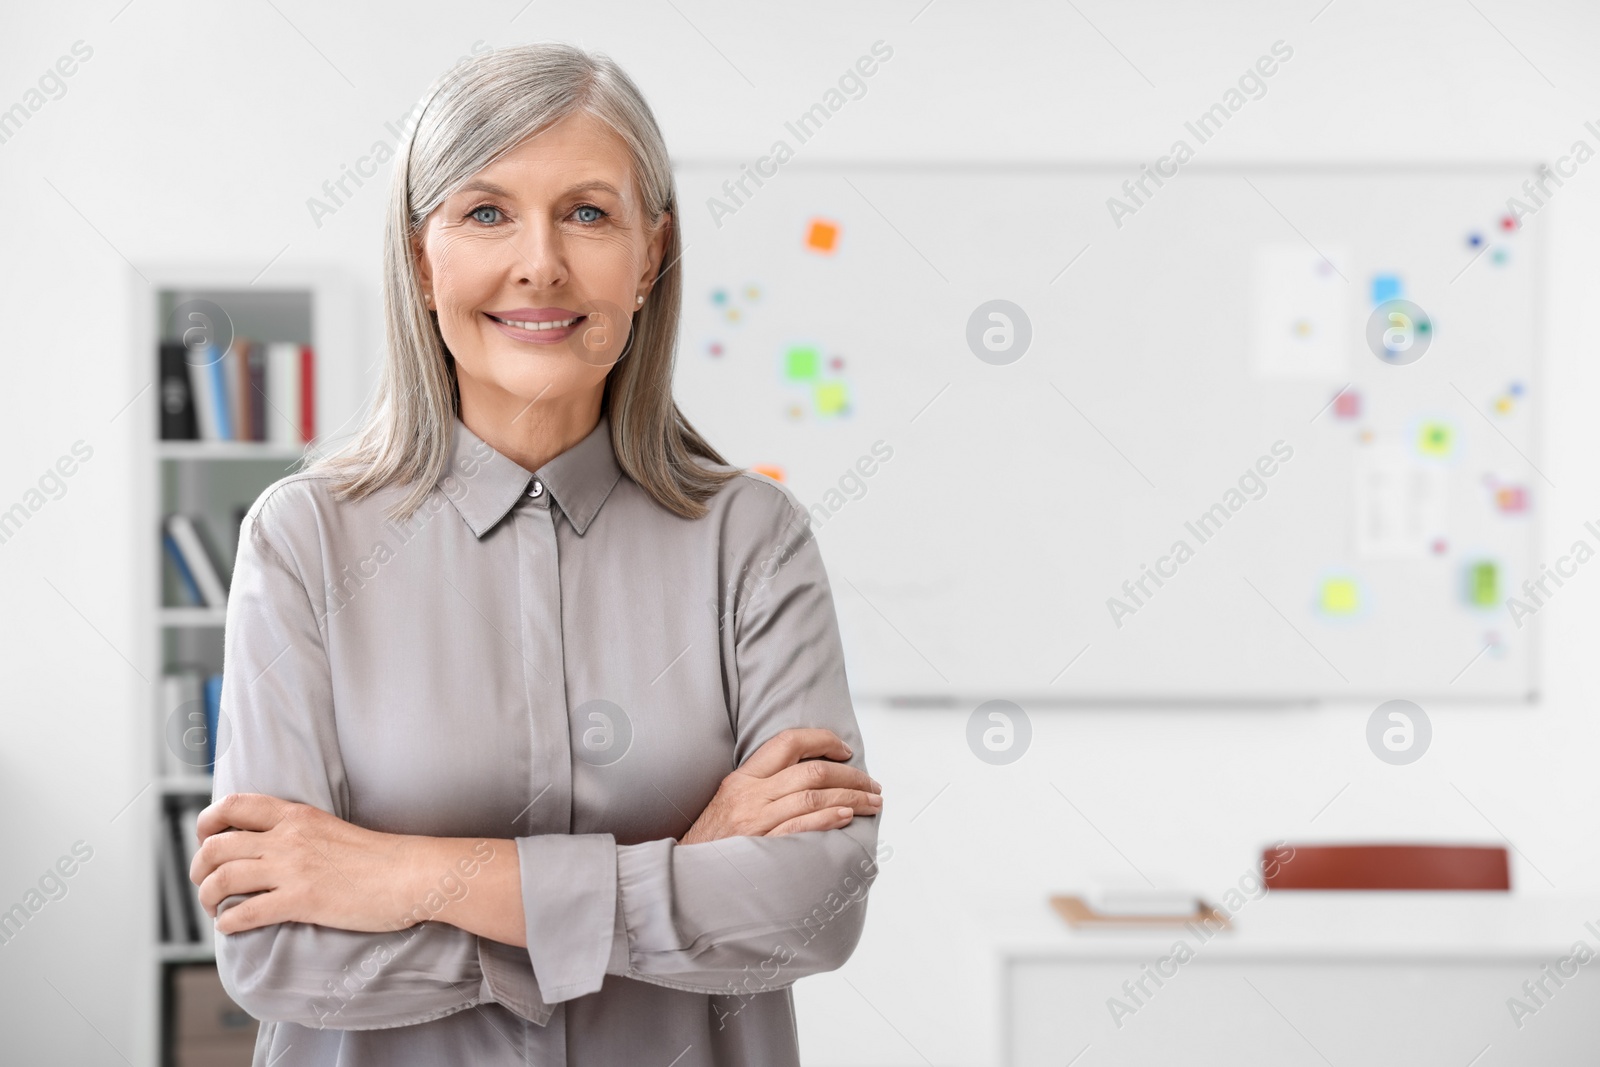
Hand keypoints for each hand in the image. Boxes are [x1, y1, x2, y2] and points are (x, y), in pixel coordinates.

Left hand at [190, 793, 422, 935]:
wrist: (410, 874)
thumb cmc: (379, 857)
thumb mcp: (331, 829)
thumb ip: (299, 833)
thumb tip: (270, 848)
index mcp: (296, 815)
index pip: (233, 805)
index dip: (207, 822)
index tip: (205, 839)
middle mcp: (288, 838)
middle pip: (217, 845)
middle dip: (198, 867)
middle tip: (204, 881)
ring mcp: (293, 869)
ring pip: (223, 879)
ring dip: (207, 897)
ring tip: (214, 908)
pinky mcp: (300, 901)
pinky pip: (245, 913)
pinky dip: (228, 922)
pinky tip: (231, 926)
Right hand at [680, 728, 881, 844]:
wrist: (685, 877)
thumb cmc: (712, 842)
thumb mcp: (729, 802)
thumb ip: (762, 787)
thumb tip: (811, 778)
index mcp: (742, 779)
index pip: (788, 742)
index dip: (822, 740)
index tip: (846, 751)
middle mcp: (749, 795)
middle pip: (812, 772)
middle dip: (851, 776)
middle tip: (873, 785)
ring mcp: (755, 822)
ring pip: (813, 797)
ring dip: (851, 798)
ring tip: (872, 802)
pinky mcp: (762, 848)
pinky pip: (802, 827)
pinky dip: (829, 818)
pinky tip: (848, 817)